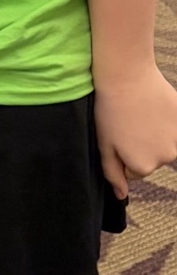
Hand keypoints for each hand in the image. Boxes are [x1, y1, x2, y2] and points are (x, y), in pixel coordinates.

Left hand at [94, 64, 176, 199]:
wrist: (127, 78)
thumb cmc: (110, 112)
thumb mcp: (104, 146)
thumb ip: (113, 174)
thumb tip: (121, 196)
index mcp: (144, 166)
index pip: (134, 171)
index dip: (123, 155)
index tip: (118, 137)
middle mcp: (166, 158)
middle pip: (152, 159)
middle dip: (141, 146)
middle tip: (129, 125)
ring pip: (164, 144)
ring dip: (155, 135)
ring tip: (141, 116)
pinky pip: (174, 128)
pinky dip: (166, 121)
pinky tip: (155, 109)